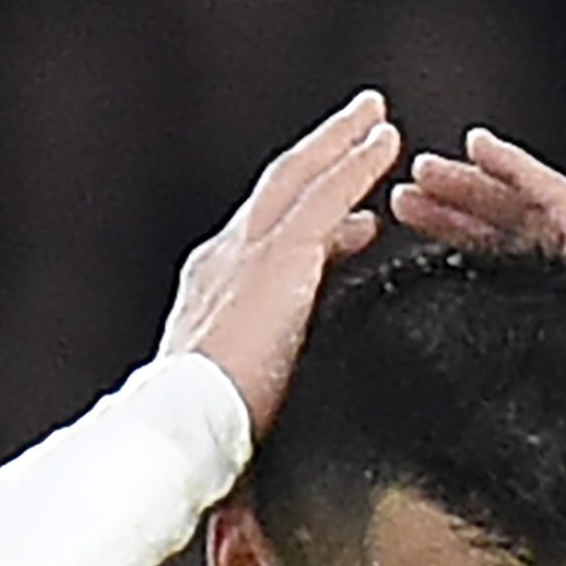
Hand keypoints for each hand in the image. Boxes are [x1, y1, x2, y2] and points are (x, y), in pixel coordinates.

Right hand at [160, 91, 402, 433]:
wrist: (177, 432)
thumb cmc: (200, 442)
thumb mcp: (236, 402)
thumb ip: (262, 390)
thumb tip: (270, 445)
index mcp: (211, 295)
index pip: (263, 241)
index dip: (304, 219)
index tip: (349, 218)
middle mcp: (223, 260)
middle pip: (278, 191)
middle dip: (318, 157)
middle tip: (360, 130)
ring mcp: (248, 253)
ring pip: (301, 178)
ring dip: (341, 144)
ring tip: (378, 121)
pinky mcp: (280, 258)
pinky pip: (327, 194)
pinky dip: (357, 162)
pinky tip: (388, 141)